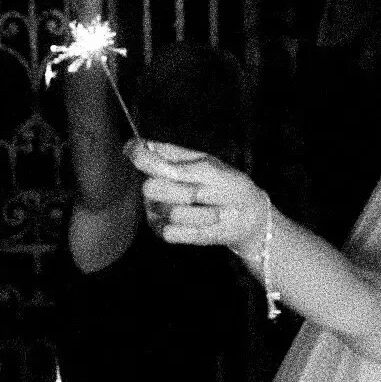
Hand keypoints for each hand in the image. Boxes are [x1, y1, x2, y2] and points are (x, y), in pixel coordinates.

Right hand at [130, 141, 271, 256]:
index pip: (137, 151)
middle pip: (148, 187)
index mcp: (165, 159)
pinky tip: (205, 222)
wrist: (245, 216)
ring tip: (212, 209)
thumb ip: (179, 167)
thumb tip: (147, 161)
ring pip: (165, 211)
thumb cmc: (229, 185)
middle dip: (181, 192)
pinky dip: (195, 227)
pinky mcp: (162, 230)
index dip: (135, 152)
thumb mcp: (210, 170)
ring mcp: (156, 207)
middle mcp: (155, 182)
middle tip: (200, 192)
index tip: (141, 156)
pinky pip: (171, 231)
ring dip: (197, 212)